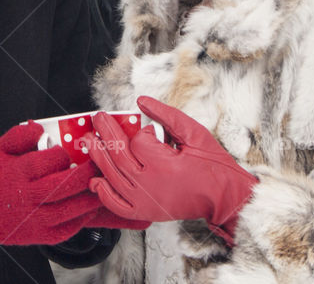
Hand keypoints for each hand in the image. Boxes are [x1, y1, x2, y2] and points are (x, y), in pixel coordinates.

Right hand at [0, 121, 101, 244]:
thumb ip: (19, 135)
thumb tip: (39, 128)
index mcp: (19, 173)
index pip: (49, 161)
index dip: (63, 155)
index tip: (67, 153)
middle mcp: (28, 196)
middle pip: (63, 185)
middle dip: (86, 174)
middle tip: (100, 165)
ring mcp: (34, 218)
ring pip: (68, 209)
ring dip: (89, 198)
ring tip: (102, 187)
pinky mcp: (39, 235)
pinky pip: (65, 229)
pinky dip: (81, 220)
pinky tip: (89, 209)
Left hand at [84, 96, 256, 242]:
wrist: (225, 198)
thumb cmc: (213, 166)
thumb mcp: (194, 133)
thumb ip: (166, 115)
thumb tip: (142, 100)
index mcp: (164, 165)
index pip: (139, 142)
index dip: (143, 133)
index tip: (153, 132)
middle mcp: (150, 184)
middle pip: (119, 156)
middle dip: (106, 134)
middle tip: (98, 119)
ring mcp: (145, 201)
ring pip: (113, 178)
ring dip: (99, 158)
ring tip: (89, 141)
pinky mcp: (145, 213)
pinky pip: (118, 205)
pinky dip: (104, 194)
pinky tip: (96, 181)